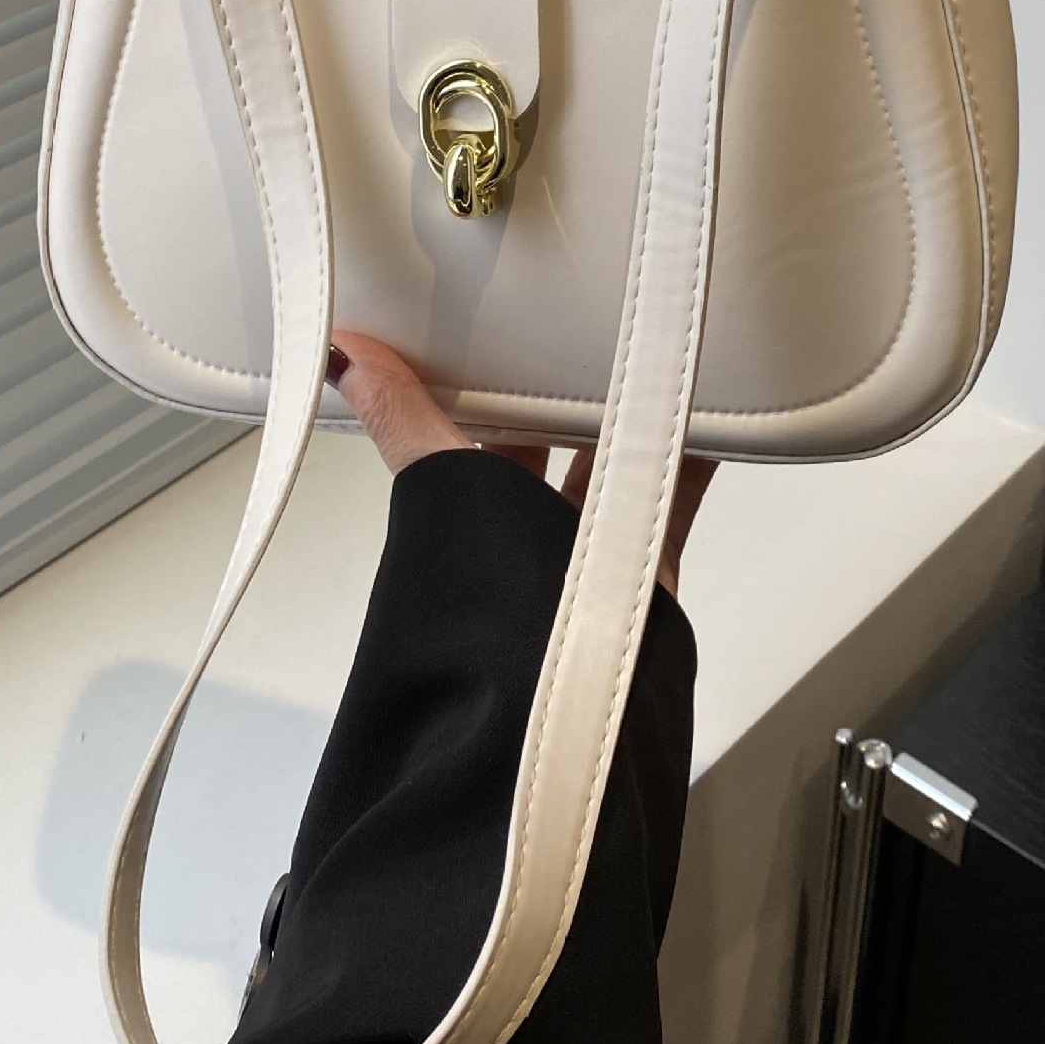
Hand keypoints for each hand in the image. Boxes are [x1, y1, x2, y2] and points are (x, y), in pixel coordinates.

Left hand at [327, 331, 716, 596]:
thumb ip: (400, 419)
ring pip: (611, 470)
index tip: (503, 341)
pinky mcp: (646, 569)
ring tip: (640, 362)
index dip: (491, 395)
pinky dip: (688, 457)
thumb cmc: (485, 616)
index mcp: (470, 521)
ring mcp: (588, 555)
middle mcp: (527, 539)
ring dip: (625, 421)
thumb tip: (346, 359)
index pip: (481, 442)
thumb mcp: (440, 482)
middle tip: (580, 340)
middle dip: (565, 402)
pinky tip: (698, 418)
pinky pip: (670, 497)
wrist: (556, 703)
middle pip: (551, 452)